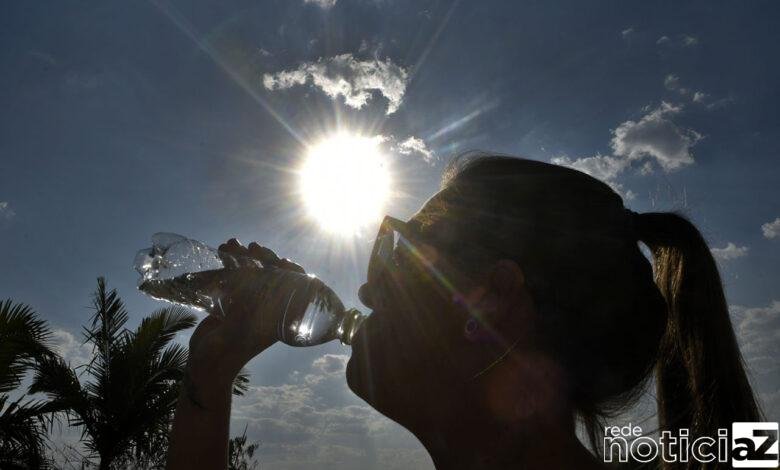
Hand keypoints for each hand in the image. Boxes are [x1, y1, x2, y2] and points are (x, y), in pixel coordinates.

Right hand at [183, 240, 306, 392]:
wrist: (207, 366)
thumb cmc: (232, 349)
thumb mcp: (249, 325)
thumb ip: (258, 303)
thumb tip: (272, 274)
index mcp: (280, 317)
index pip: (295, 288)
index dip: (292, 271)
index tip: (282, 261)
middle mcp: (267, 309)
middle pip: (272, 276)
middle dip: (263, 258)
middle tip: (254, 247)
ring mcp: (248, 304)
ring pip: (252, 273)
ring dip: (243, 257)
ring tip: (231, 244)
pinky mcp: (231, 303)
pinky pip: (233, 278)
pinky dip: (228, 264)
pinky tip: (222, 250)